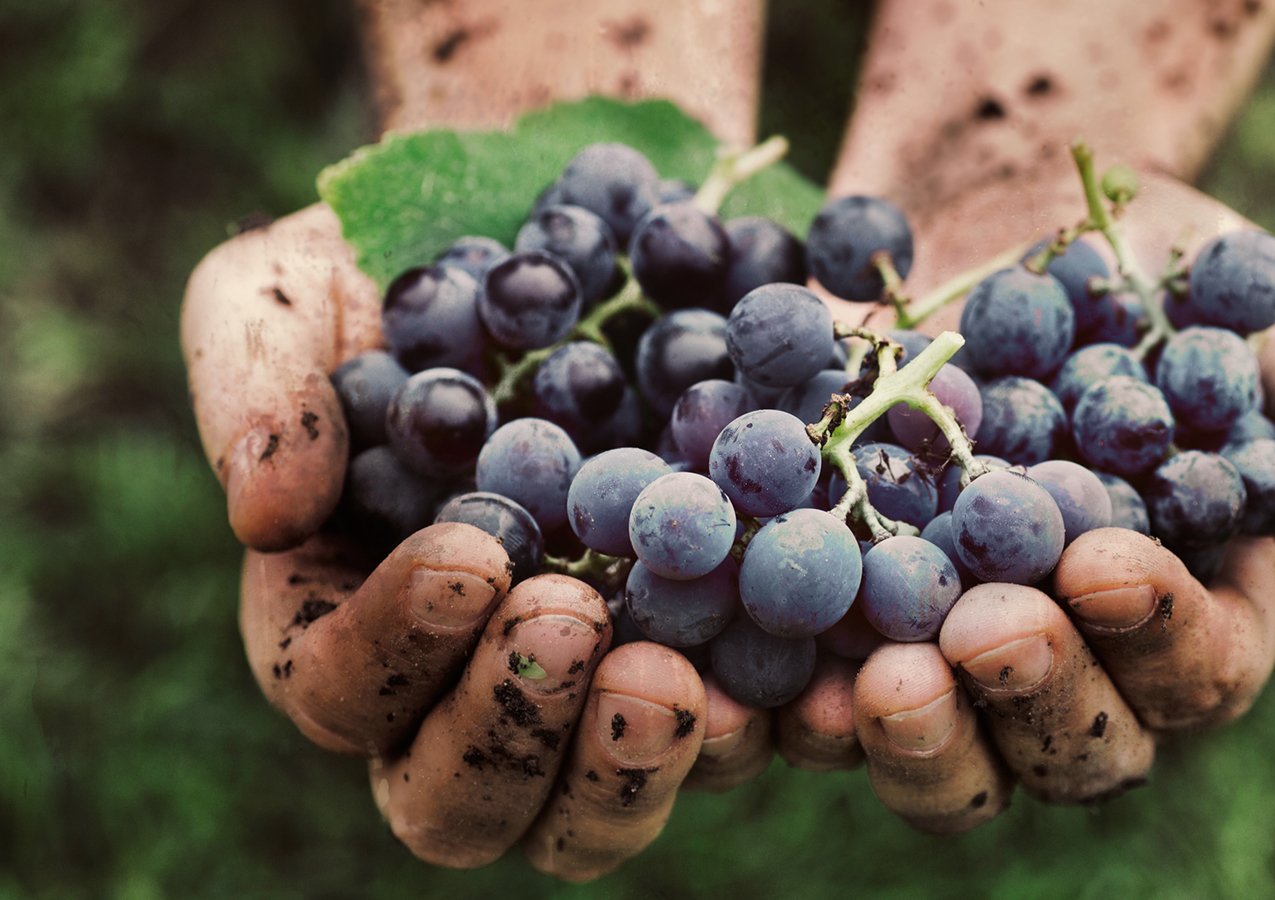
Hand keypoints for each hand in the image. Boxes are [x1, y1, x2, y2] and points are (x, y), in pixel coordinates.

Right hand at [183, 207, 725, 879]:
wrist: (569, 232)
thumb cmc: (402, 269)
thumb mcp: (294, 289)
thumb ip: (256, 386)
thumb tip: (264, 513)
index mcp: (352, 621)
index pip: (342, 688)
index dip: (394, 647)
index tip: (470, 557)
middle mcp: (470, 685)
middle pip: (463, 802)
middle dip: (511, 731)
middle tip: (572, 620)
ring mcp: (598, 685)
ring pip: (595, 813)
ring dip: (632, 768)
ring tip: (679, 679)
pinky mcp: (718, 658)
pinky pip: (743, 738)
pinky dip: (776, 729)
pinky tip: (818, 680)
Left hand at [810, 172, 1274, 829]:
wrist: (1009, 206)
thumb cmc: (1170, 274)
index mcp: (1194, 611)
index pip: (1199, 669)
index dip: (1158, 633)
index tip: (1104, 561)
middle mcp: (1077, 657)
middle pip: (1072, 747)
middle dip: (1033, 697)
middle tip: (986, 632)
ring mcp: (954, 645)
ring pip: (947, 751)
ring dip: (914, 735)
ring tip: (874, 682)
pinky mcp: (845, 610)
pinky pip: (816, 688)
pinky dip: (787, 697)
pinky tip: (762, 672)